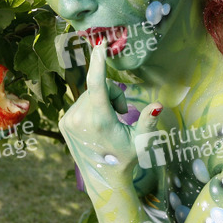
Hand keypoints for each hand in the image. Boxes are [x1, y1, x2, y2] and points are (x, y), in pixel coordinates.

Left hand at [59, 41, 163, 186]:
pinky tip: (96, 125)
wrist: (103, 178)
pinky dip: (92, 107)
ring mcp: (68, 120)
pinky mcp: (63, 121)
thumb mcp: (141, 142)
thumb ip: (148, 122)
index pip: (97, 84)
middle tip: (121, 115)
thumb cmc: (126, 159)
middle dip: (112, 94)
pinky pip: (81, 102)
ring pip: (89, 94)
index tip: (100, 44)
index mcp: (99, 121)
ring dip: (102, 102)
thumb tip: (158, 105)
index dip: (98, 61)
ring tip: (109, 122)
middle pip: (98, 87)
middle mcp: (79, 118)